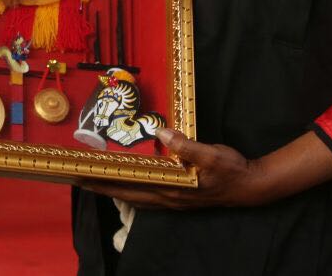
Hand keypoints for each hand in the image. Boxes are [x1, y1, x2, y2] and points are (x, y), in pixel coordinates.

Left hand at [81, 128, 270, 208]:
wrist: (251, 186)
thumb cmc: (231, 169)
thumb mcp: (211, 154)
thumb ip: (187, 145)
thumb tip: (162, 132)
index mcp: (172, 188)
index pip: (131, 188)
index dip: (108, 183)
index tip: (85, 177)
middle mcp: (169, 198)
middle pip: (128, 195)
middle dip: (104, 188)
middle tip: (81, 179)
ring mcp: (174, 200)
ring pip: (137, 198)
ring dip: (116, 190)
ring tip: (98, 181)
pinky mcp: (179, 197)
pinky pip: (148, 197)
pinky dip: (133, 191)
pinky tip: (129, 184)